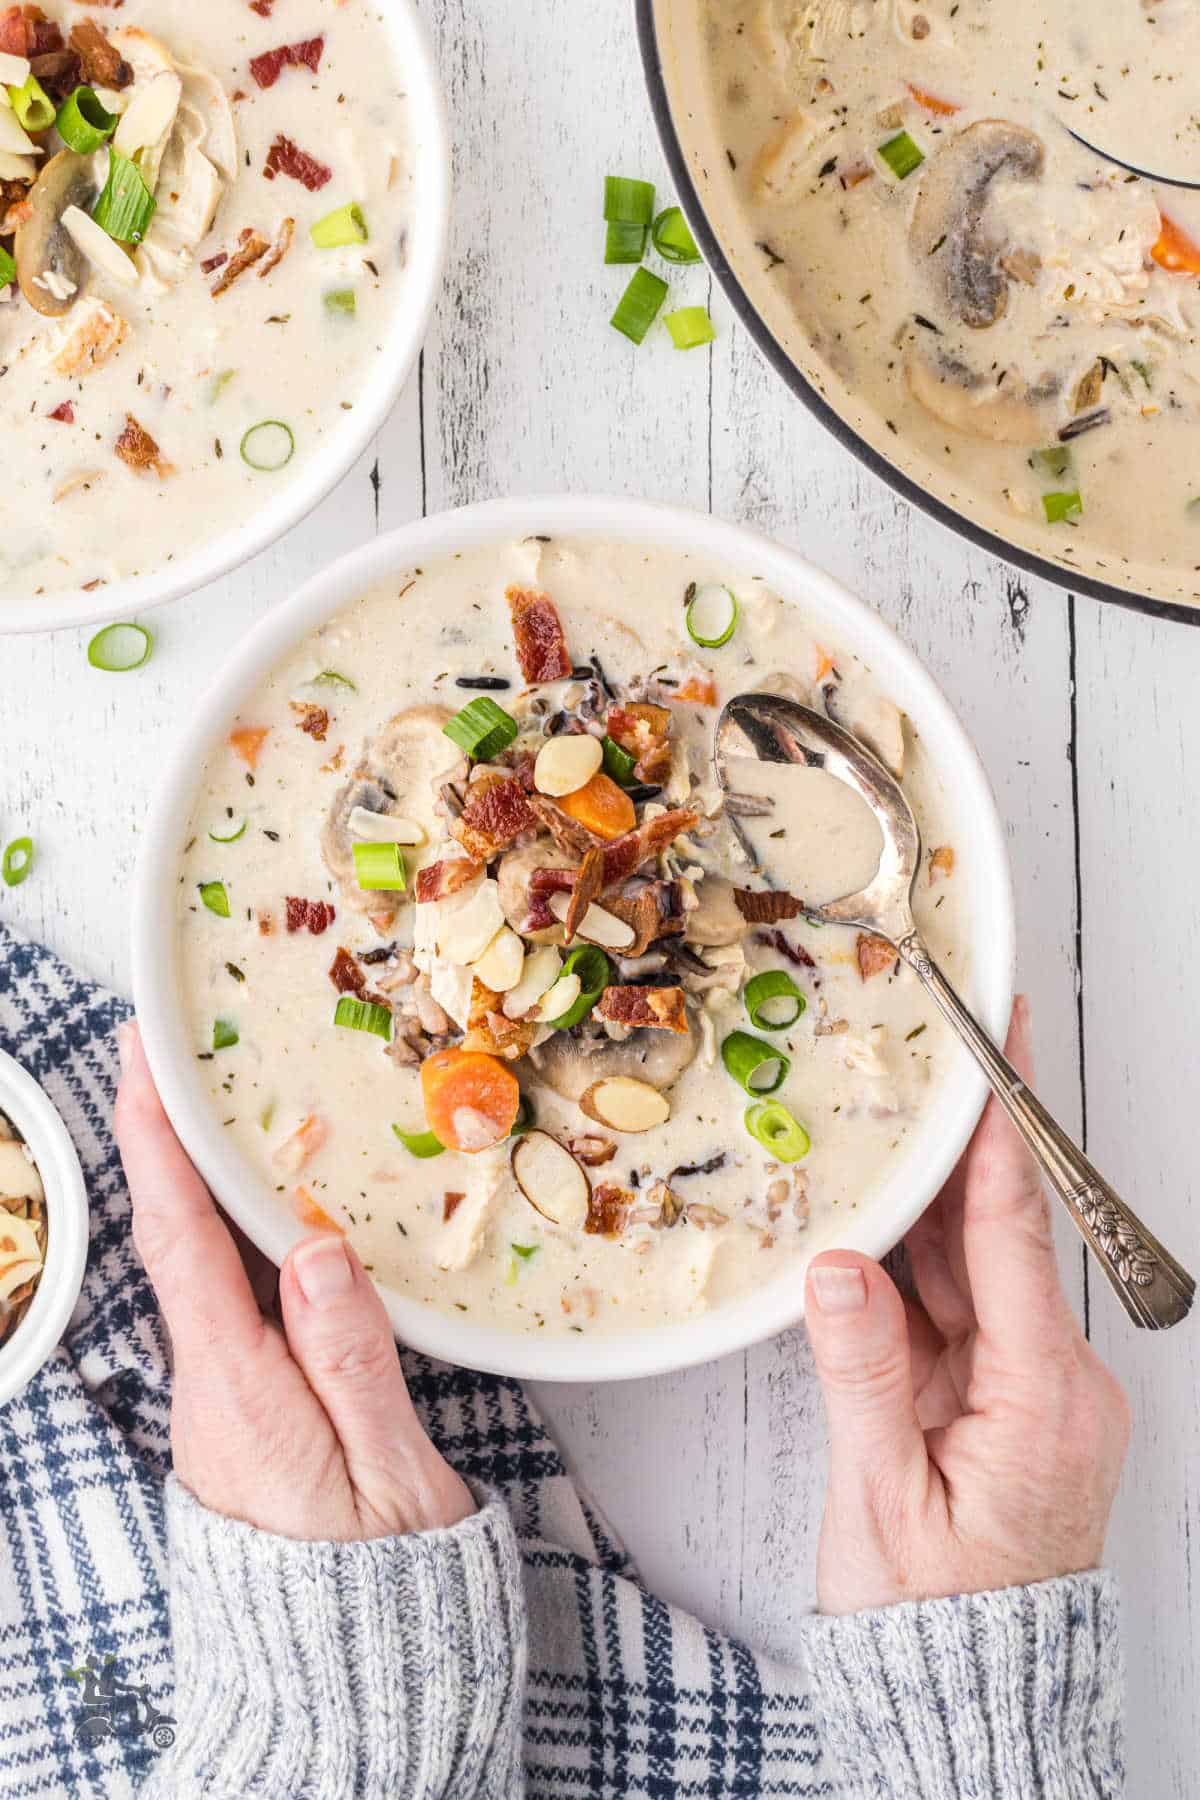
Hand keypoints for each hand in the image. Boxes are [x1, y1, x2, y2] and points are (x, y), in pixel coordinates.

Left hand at [114, 1020, 473, 1541]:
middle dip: (164, 1139)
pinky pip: (229, 1300)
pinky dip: (231, 1235)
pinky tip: (260, 1203)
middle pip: (176, 1241)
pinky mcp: (248, 1412)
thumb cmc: (382, 1587)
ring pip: (201, 1269)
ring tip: (217, 1098)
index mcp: (240, 1394)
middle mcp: (213, 1388)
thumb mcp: (388, 1476)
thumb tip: (316, 1250)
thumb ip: (352, 1361)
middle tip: (169, 1050)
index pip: (181, 1245)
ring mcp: (224, 1400)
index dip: (158, 1145)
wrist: (353, 1685)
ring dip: (198, 1181)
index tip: (142, 1062)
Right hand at [805, 997, 1130, 1614]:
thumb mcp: (883, 1502)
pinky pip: (955, 1311)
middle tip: (935, 1058)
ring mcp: (1031, 1391)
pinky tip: (875, 1219)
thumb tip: (836, 1267)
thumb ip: (862, 1376)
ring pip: (971, 1270)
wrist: (966, 1699)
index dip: (1005, 1134)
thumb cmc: (932, 1619)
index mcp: (1045, 1400)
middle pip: (997, 1238)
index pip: (1019, 1236)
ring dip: (925, 1206)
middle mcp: (1055, 1383)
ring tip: (888, 1124)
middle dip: (959, 1148)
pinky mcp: (1002, 1403)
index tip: (1004, 1052)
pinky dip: (912, 1268)